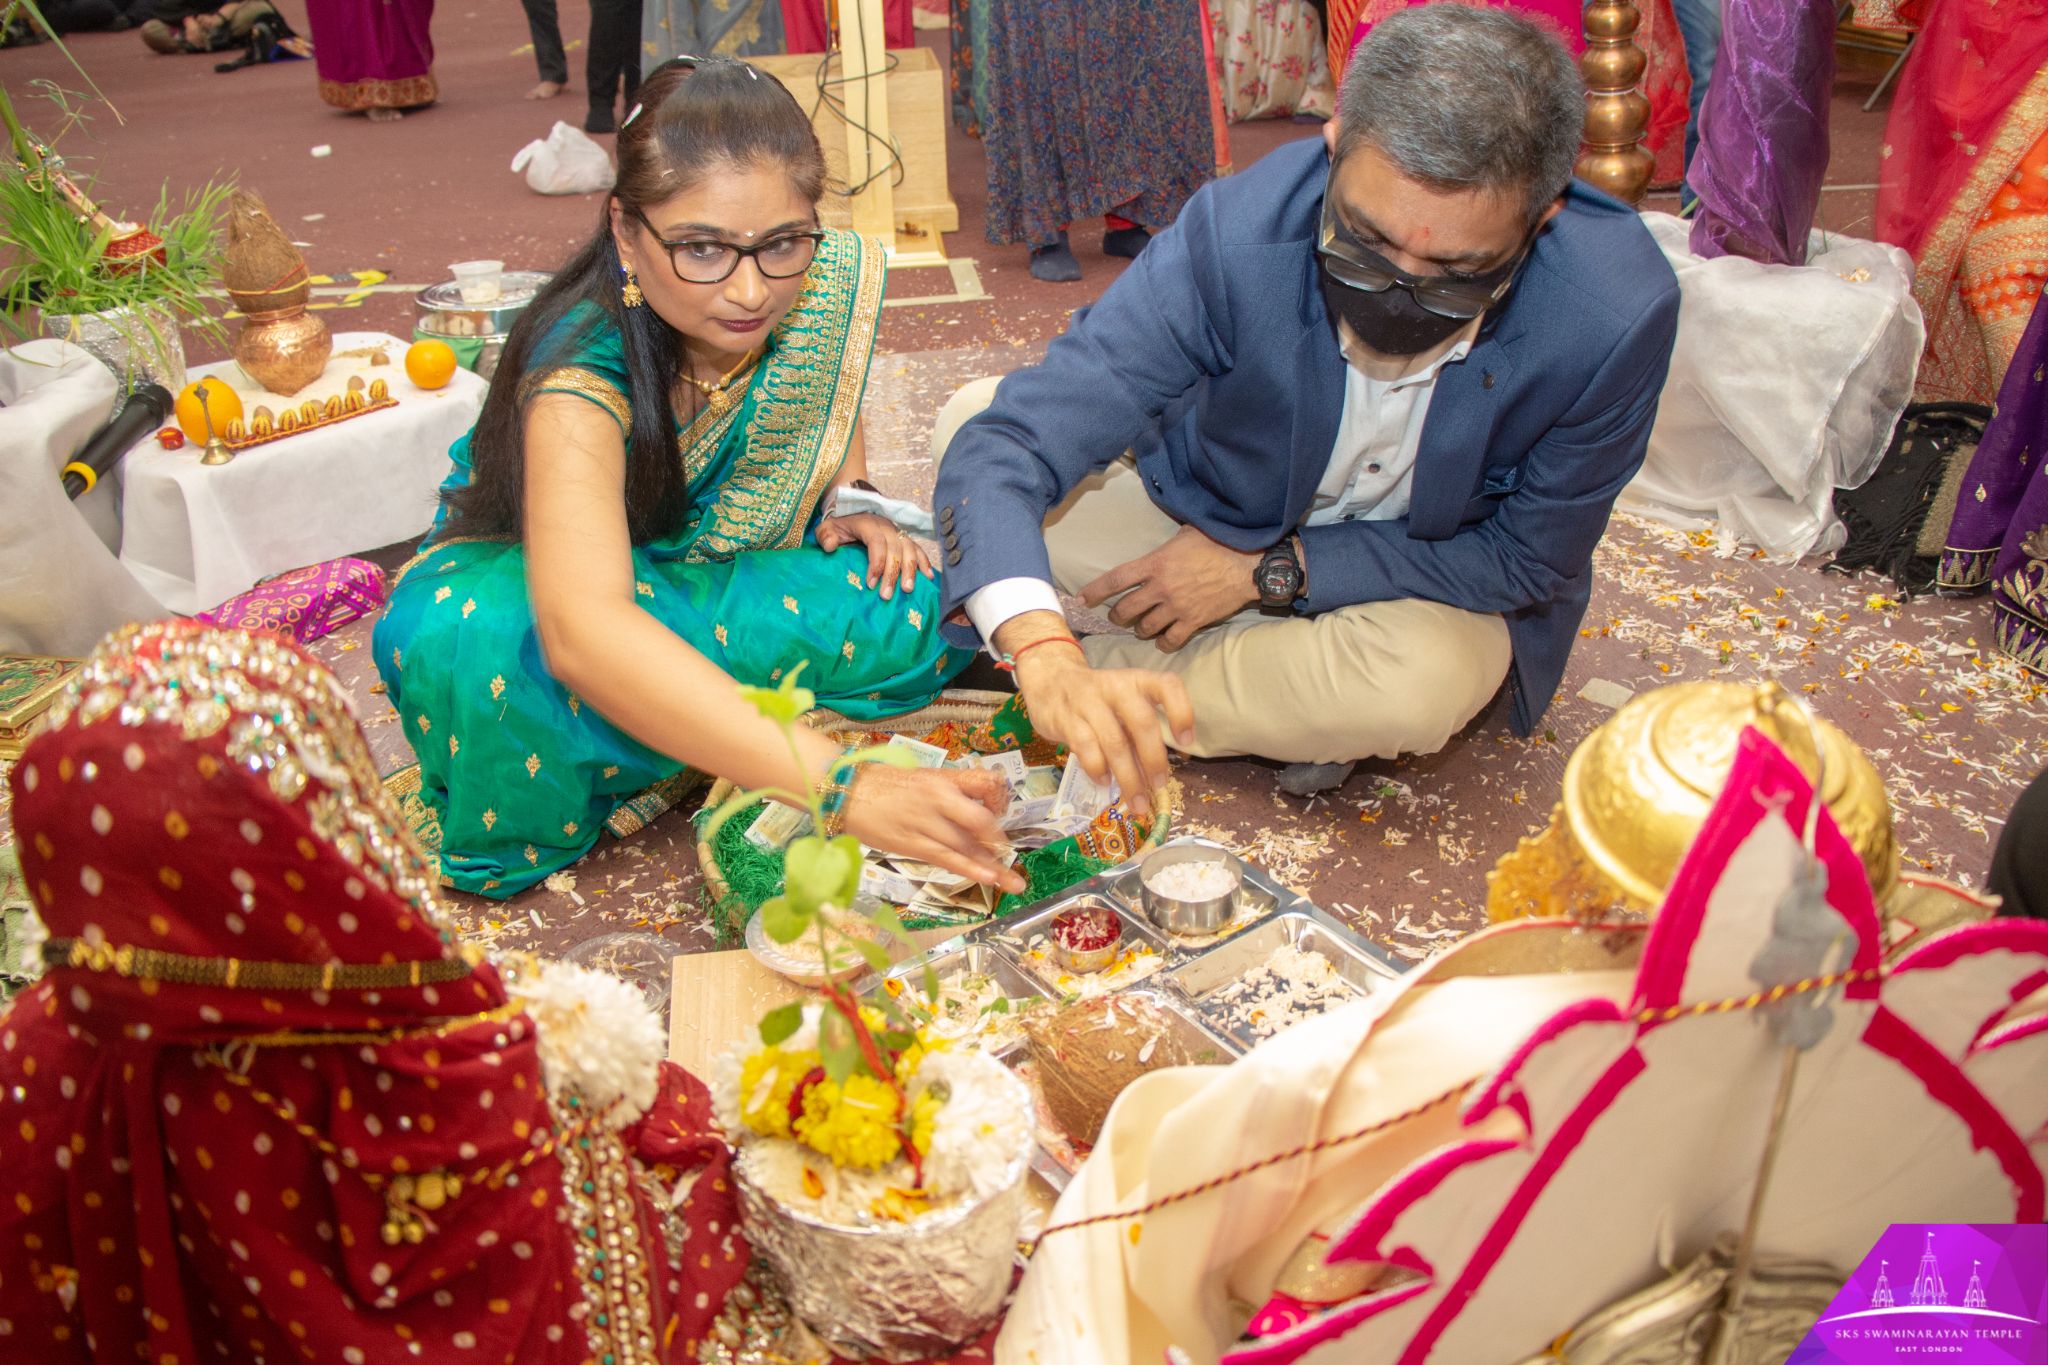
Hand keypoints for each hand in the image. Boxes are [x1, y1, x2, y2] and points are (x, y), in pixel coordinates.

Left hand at [816, 512, 932, 601]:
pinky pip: (918, 549)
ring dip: (910, 570)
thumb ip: (825, 535)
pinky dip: (924, 562)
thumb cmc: (840, 524)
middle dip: (892, 573)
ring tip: (908, 589)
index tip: (870, 584)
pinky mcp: (905, 539)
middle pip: (895, 550)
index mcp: (868, 524)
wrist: (854, 511)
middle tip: (886, 595)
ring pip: (910, 550)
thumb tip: (830, 546)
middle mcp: (887, 527)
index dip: (876, 563)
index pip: (877, 543)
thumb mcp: (827, 527)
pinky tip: (928, 577)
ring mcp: (898, 533)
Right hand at [841, 765, 1026, 892]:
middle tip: (1008, 853)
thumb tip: (974, 813)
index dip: (1000, 800)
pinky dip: (970, 869)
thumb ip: (949, 793)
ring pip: (967, 846)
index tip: (1002, 812)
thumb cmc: (885, 784)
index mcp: (943, 778)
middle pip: (981, 821)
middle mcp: (939, 799)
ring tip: (1014, 883)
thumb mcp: (922, 778)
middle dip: (999, 840)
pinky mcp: (913, 844)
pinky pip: (947, 859)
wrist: (847, 793)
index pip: (985, 784)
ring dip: (993, 866)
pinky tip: (988, 879)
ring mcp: (927, 823)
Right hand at [1014, 642, 1193, 816]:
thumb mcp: (1122, 708)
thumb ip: (1138, 736)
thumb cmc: (1097, 700)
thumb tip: (1155, 778)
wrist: (1049, 681)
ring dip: (1128, 776)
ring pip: (1114, 741)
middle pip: (1141, 722)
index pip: (1167, 686)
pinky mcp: (1065, 719)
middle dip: (1153, 759)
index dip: (1181, 712)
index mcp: (1137, 681)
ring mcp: (1088, 702)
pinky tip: (1105, 783)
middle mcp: (1115, 687)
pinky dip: (1098, 769)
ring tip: (1137, 801)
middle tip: (1159, 786)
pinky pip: (1085, 747)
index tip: (1186, 742)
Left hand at [1079, 525, 1260, 651]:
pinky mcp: (1193, 622)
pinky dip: (1163, 642)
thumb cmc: (1218, 542)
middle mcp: (1160, 588)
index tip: (1081, 599)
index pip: (1115, 580)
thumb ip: (1164, 545)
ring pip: (1144, 628)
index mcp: (1154, 563)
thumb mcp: (1185, 534)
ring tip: (1142, 626)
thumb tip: (1156, 541)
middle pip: (1125, 610)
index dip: (1094, 591)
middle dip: (1117, 615)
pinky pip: (1170, 640)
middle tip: (1118, 615)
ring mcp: (1176, 607)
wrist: (1247, 565)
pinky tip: (1163, 639)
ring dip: (1140, 629)